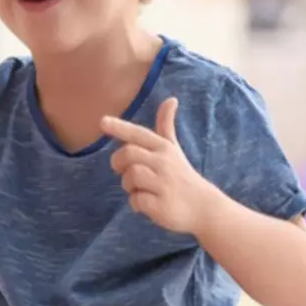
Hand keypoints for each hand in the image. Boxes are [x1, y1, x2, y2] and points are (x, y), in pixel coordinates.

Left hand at [102, 97, 215, 234]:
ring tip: (144, 189)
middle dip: (119, 164)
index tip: (102, 121)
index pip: (138, 134)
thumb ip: (166, 126)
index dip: (119, 127)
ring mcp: (164, 184)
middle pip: (127, 154)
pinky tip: (149, 204)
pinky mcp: (161, 205)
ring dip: (129, 186)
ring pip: (129, 177)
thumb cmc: (180, 175)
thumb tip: (171, 99)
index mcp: (164, 148)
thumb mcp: (173, 149)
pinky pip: (135, 200)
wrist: (203, 206)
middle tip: (127, 172)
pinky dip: (137, 204)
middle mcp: (164, 162)